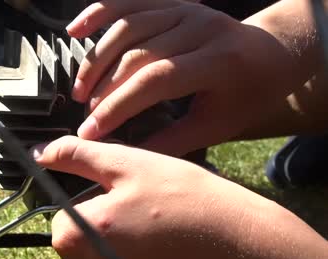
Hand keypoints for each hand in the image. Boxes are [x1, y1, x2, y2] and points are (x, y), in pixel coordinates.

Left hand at [32, 136, 327, 258]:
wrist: (236, 237)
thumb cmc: (181, 197)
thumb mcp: (125, 164)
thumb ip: (77, 156)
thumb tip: (41, 152)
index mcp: (75, 237)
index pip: (61, 216)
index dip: (90, 200)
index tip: (120, 194)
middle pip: (79, 238)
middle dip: (104, 219)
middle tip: (142, 207)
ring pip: (102, 249)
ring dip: (122, 235)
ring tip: (154, 222)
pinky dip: (136, 251)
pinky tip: (161, 240)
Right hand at [67, 0, 316, 155]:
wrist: (271, 54)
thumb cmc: (248, 94)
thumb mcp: (218, 125)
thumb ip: (172, 141)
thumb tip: (126, 155)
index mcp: (219, 60)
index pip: (155, 81)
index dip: (117, 106)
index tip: (91, 132)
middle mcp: (200, 27)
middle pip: (136, 54)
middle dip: (103, 89)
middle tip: (86, 116)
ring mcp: (185, 9)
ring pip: (126, 28)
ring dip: (96, 60)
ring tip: (79, 90)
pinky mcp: (172, 2)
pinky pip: (128, 3)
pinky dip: (98, 13)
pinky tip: (75, 30)